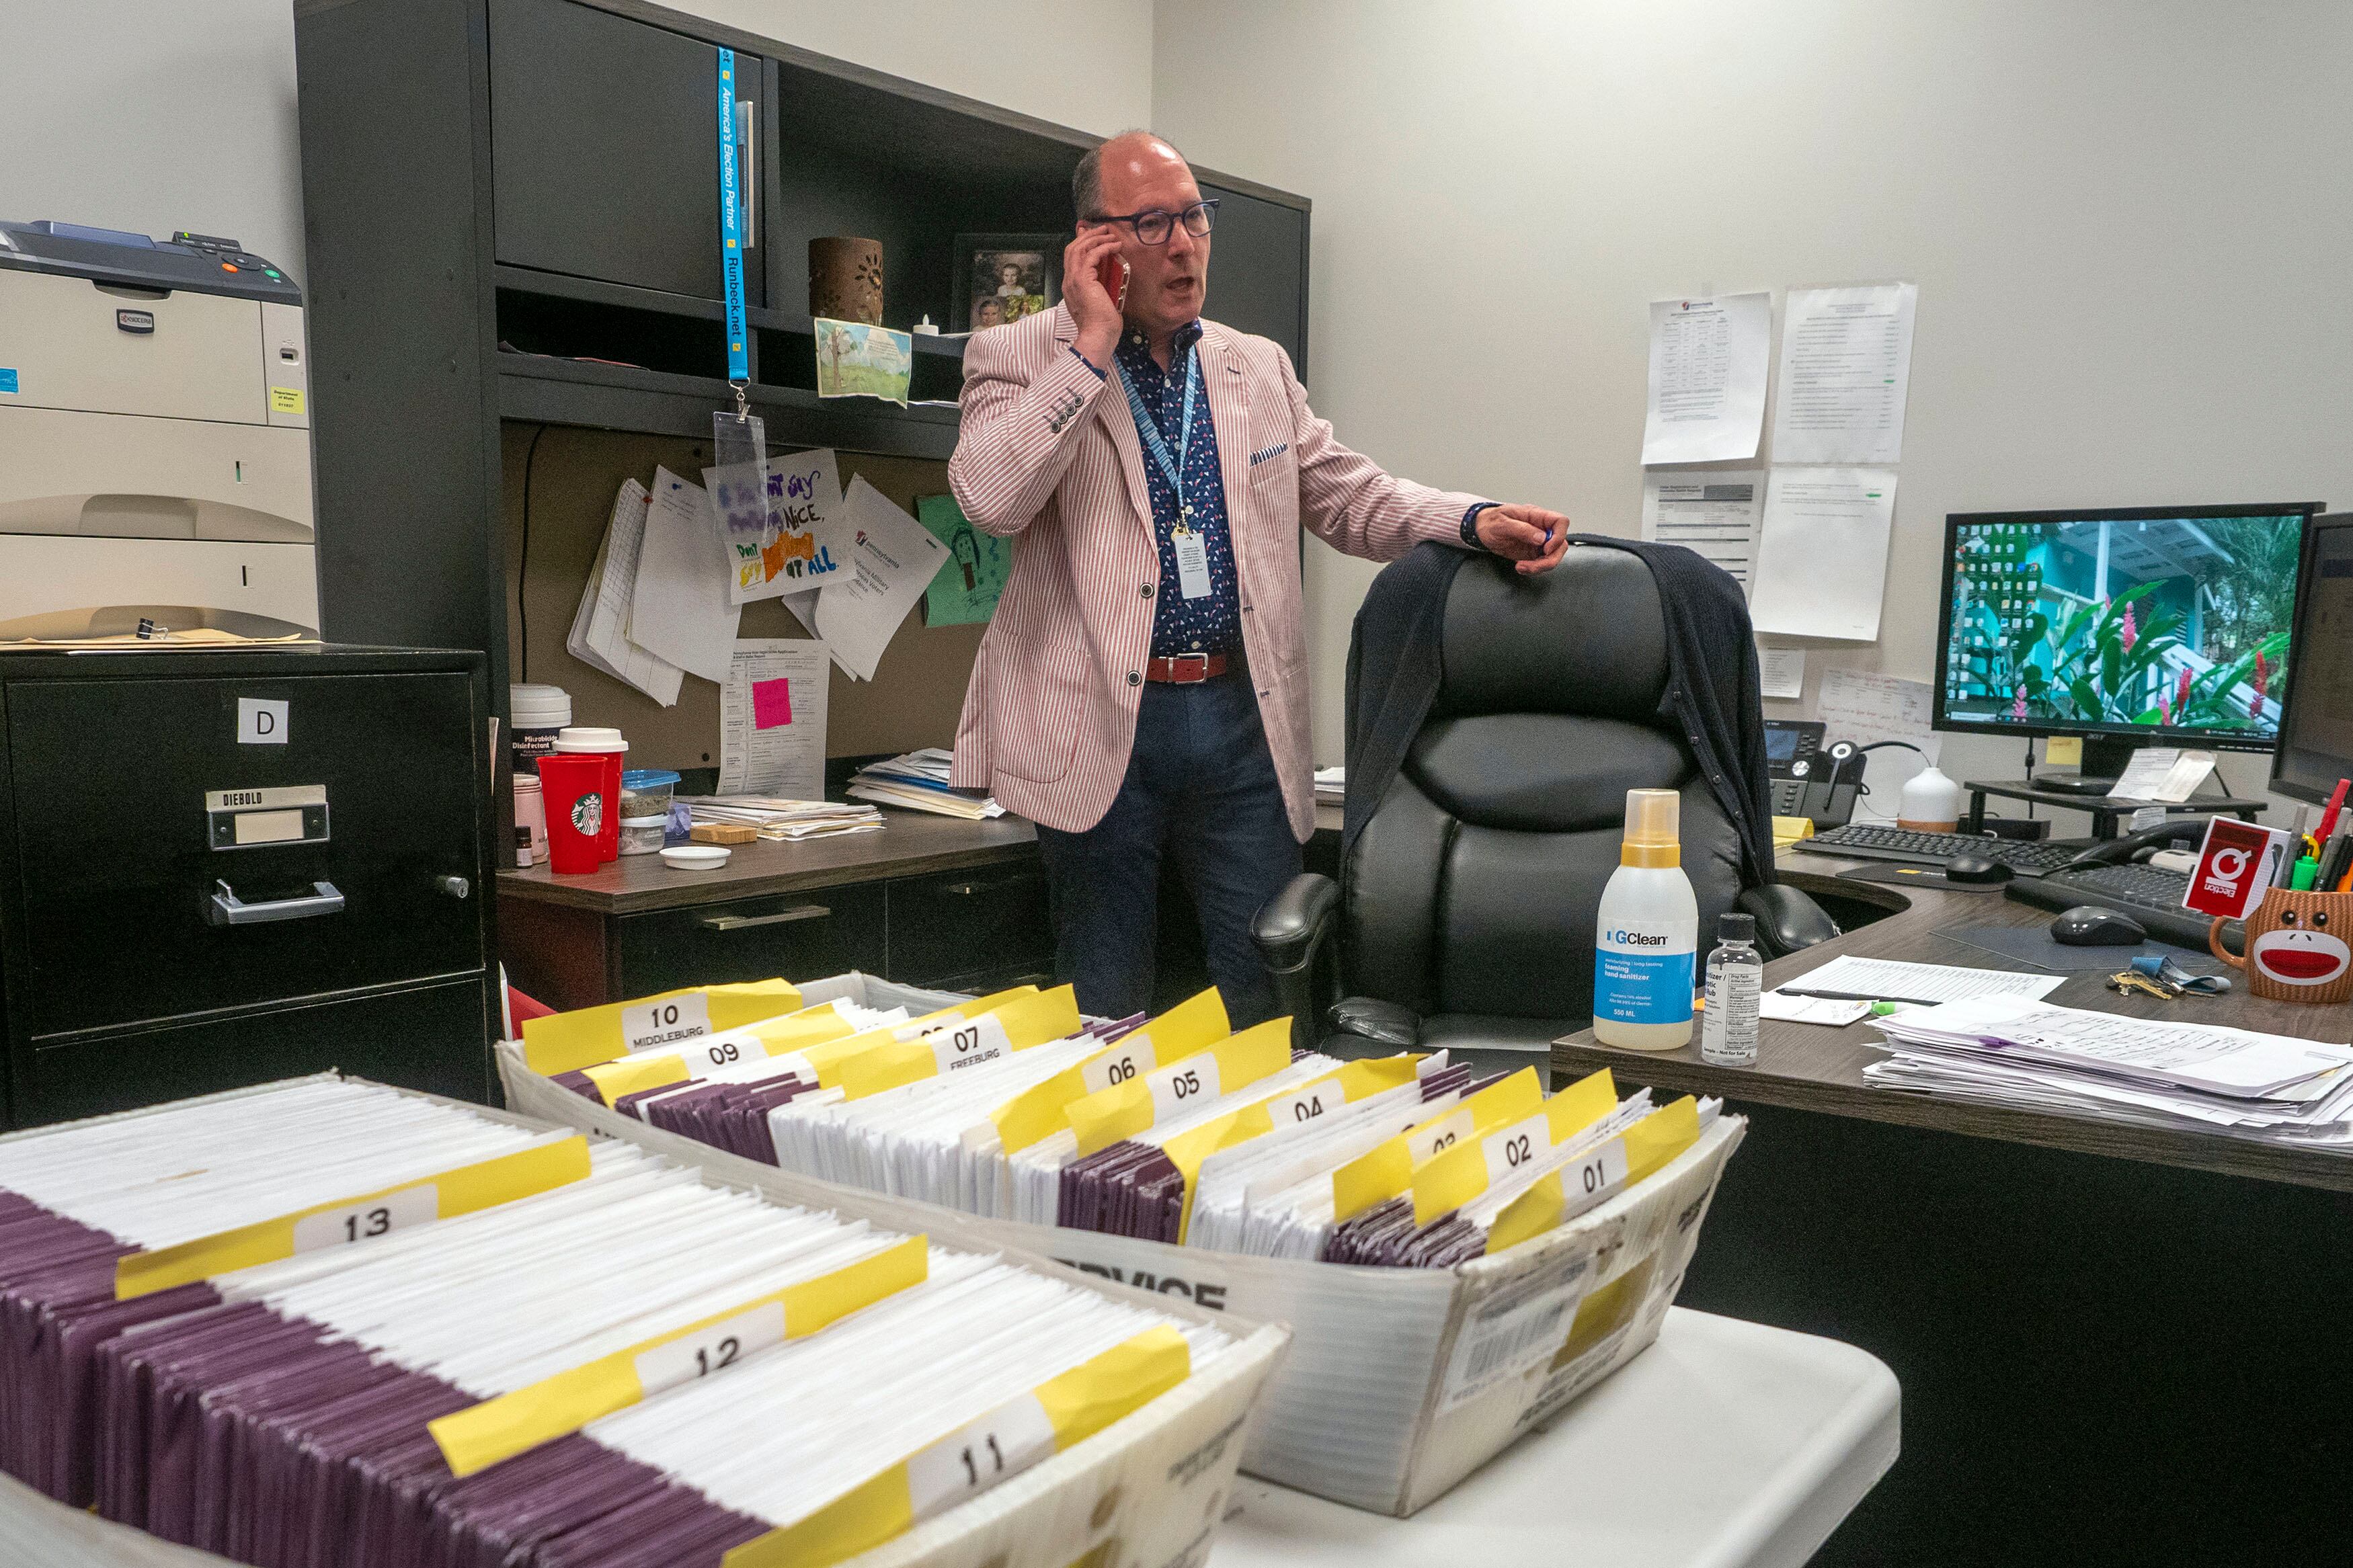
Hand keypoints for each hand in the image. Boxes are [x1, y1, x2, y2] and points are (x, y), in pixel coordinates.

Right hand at [1063, 226, 1125, 364]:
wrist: (1098, 336)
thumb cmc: (1101, 325)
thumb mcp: (1100, 302)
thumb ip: (1100, 289)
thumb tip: (1110, 279)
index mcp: (1071, 286)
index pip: (1072, 258)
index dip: (1081, 243)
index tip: (1093, 235)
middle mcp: (1069, 281)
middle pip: (1072, 249)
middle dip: (1088, 236)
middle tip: (1103, 229)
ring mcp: (1073, 279)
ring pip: (1079, 248)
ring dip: (1096, 238)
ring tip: (1110, 235)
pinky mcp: (1083, 279)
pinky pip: (1091, 255)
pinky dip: (1104, 247)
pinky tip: (1115, 246)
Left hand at [1476, 503, 1571, 573]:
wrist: (1480, 530)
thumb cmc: (1490, 521)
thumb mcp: (1502, 523)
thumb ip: (1522, 529)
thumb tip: (1541, 537)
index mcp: (1536, 516)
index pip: (1560, 522)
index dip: (1559, 536)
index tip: (1546, 548)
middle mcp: (1540, 529)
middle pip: (1560, 544)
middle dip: (1550, 558)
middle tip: (1534, 564)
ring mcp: (1537, 542)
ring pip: (1552, 557)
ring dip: (1540, 566)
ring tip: (1522, 567)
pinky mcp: (1531, 553)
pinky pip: (1540, 564)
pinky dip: (1533, 569)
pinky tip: (1521, 567)